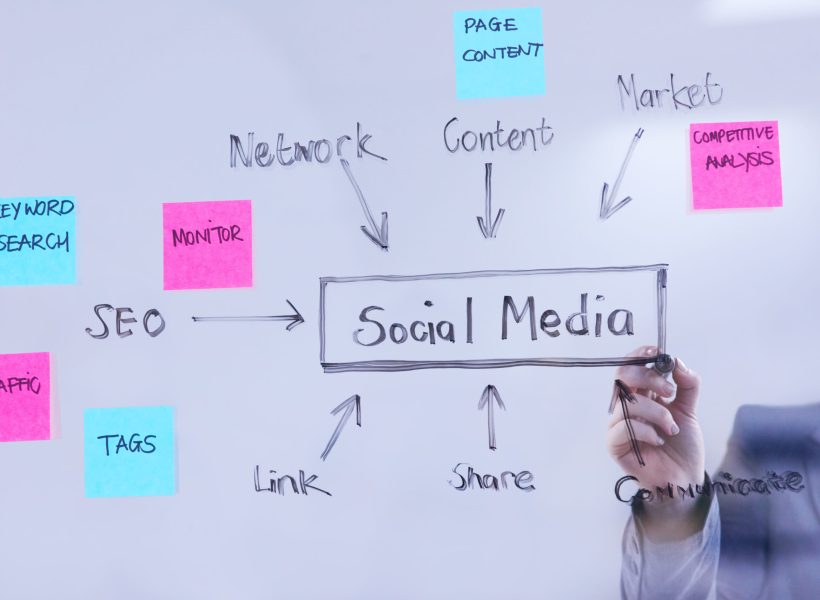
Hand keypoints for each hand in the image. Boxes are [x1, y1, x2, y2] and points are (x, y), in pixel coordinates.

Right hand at [607, 346, 704, 520]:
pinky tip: (659, 440)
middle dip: (648, 378)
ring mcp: (618, 425)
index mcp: (640, 395)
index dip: (639, 356)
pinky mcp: (614, 444)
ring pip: (627, 403)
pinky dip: (646, 430)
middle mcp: (626, 407)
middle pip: (622, 377)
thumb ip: (686, 385)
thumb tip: (677, 362)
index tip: (656, 352)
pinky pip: (623, 427)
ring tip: (672, 428)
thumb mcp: (689, 410)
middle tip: (669, 392)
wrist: (685, 479)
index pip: (629, 367)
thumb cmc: (682, 446)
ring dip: (656, 412)